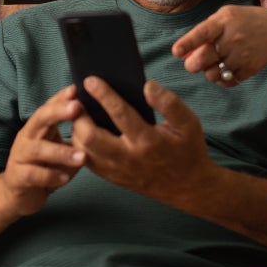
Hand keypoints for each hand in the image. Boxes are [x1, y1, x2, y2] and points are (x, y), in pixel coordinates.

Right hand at [0, 85, 85, 216]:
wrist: (17, 195)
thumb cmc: (43, 167)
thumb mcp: (58, 148)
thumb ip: (73, 136)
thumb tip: (100, 121)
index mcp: (37, 128)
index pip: (48, 107)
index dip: (60, 98)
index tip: (76, 89)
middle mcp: (26, 138)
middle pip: (39, 119)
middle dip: (58, 112)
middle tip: (77, 107)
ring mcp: (20, 157)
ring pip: (38, 150)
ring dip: (61, 152)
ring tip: (83, 156)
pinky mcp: (17, 177)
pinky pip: (33, 175)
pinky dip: (50, 176)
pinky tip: (65, 179)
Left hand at [71, 77, 212, 202]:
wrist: (189, 187)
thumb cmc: (188, 150)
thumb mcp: (189, 123)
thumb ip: (169, 103)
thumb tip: (147, 85)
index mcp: (148, 141)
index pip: (119, 114)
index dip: (102, 94)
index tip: (90, 80)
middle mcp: (129, 158)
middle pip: (91, 137)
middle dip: (79, 116)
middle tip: (77, 99)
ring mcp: (118, 170)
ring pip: (84, 151)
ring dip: (77, 130)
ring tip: (79, 113)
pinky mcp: (113, 178)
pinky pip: (88, 161)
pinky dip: (81, 145)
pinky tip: (84, 130)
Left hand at [171, 5, 266, 84]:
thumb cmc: (246, 21)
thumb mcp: (226, 16)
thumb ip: (204, 31)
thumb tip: (182, 53)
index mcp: (224, 21)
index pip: (202, 33)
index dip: (187, 43)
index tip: (176, 51)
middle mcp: (232, 39)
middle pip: (202, 59)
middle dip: (192, 64)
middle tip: (193, 63)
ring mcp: (241, 56)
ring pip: (212, 74)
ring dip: (208, 71)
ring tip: (215, 63)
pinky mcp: (248, 70)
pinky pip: (226, 81)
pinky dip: (222, 78)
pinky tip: (226, 68)